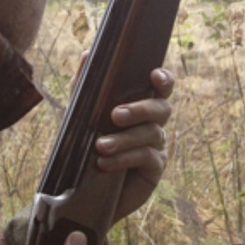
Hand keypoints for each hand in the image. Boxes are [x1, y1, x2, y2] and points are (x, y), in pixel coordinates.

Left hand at [95, 67, 173, 223]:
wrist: (82, 191)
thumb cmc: (86, 146)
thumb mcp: (80, 114)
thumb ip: (84, 85)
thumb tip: (87, 53)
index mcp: (141, 105)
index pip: (161, 87)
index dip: (164, 79)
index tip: (154, 75)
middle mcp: (153, 123)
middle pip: (161, 108)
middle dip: (140, 109)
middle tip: (115, 115)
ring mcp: (156, 146)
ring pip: (151, 134)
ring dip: (124, 139)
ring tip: (100, 146)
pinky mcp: (154, 169)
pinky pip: (146, 158)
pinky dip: (125, 158)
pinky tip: (104, 164)